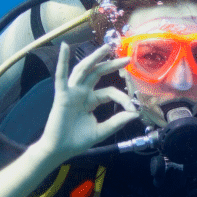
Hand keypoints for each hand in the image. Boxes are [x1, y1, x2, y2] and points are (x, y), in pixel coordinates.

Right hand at [40, 43, 138, 161]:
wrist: (60, 150)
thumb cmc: (77, 140)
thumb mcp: (102, 130)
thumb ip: (117, 121)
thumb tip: (135, 113)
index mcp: (91, 100)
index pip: (110, 92)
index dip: (123, 98)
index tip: (133, 108)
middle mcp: (82, 93)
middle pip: (98, 74)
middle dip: (112, 65)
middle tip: (127, 58)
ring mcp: (72, 92)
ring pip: (84, 70)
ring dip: (95, 58)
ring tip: (106, 47)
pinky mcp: (62, 95)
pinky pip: (61, 76)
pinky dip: (62, 61)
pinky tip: (64, 48)